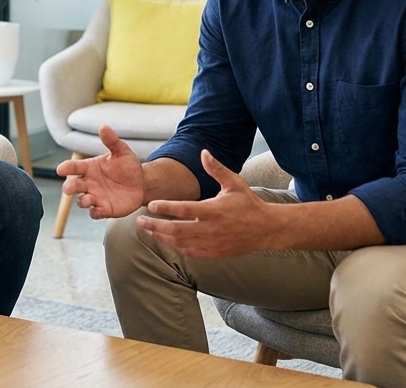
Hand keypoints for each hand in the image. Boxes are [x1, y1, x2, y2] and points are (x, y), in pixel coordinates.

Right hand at [56, 124, 144, 219]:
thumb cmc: (128, 166)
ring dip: (82, 201)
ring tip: (88, 199)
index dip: (66, 168)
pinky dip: (95, 212)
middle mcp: (89, 183)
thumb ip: (111, 141)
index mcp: (90, 168)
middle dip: (69, 187)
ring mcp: (96, 197)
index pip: (74, 167)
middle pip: (74, 185)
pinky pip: (95, 213)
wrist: (141, 183)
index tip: (60, 169)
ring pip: (82, 201)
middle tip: (67, 188)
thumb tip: (103, 126)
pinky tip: (99, 210)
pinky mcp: (104, 209)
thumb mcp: (122, 151)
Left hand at [136, 149, 276, 257]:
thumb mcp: (234, 183)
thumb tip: (203, 152)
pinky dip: (175, 246)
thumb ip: (216, 169)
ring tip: (147, 229)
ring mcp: (212, 243)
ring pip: (180, 243)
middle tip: (139, 220)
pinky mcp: (214, 253)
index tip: (150, 205)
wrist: (266, 230)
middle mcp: (211, 229)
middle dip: (155, 226)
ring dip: (161, 237)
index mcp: (214, 210)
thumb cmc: (248, 204)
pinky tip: (165, 239)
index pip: (185, 209)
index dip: (166, 207)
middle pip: (177, 230)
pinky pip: (190, 252)